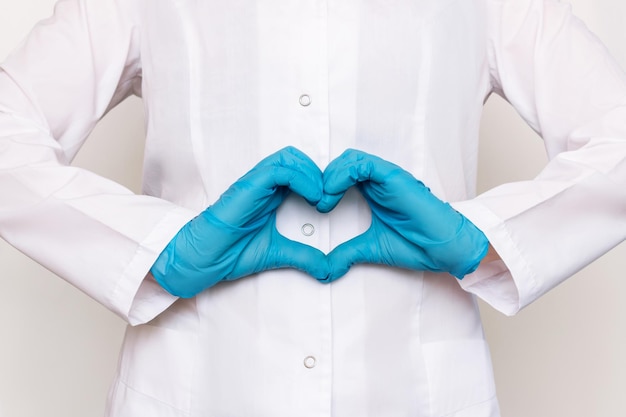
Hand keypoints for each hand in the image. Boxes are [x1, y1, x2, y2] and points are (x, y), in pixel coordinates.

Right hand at [151, 146, 329, 297]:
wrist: (205, 258)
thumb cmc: (231, 252)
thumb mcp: (278, 253)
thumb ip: (303, 257)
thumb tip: (328, 269)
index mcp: (270, 194)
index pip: (299, 170)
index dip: (319, 180)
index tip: (331, 204)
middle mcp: (263, 184)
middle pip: (296, 158)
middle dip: (318, 173)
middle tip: (329, 198)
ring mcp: (255, 183)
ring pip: (289, 158)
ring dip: (311, 174)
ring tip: (321, 198)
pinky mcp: (249, 186)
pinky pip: (279, 170)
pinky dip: (301, 179)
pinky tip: (312, 197)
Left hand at [317, 149, 488, 281]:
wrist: (445, 248)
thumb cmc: (417, 243)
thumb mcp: (372, 249)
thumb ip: (348, 253)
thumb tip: (325, 270)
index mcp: (371, 191)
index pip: (340, 175)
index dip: (322, 187)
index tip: (314, 208)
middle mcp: (378, 181)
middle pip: (341, 163)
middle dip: (322, 179)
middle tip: (314, 202)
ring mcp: (386, 177)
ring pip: (350, 159)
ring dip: (330, 176)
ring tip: (323, 200)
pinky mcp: (394, 177)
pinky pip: (363, 164)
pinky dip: (343, 174)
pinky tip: (333, 193)